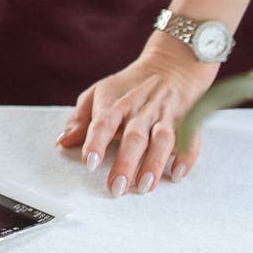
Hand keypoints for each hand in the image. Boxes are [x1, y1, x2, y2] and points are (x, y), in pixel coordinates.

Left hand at [56, 35, 213, 195]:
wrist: (171, 65)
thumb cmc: (129, 86)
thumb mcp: (98, 94)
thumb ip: (80, 120)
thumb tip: (62, 142)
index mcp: (116, 104)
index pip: (103, 123)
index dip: (95, 143)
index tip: (89, 163)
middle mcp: (141, 111)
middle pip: (134, 138)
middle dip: (125, 164)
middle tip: (116, 187)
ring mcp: (165, 117)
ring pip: (162, 141)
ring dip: (154, 165)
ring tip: (144, 187)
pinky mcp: (188, 122)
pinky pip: (190, 140)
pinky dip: (186, 157)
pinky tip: (177, 174)